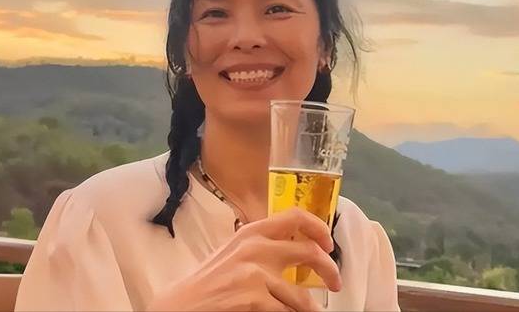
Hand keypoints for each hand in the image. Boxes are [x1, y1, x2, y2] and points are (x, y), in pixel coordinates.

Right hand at [146, 207, 341, 310]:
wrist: (183, 303)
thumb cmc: (211, 280)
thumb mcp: (237, 252)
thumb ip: (264, 245)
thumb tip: (300, 248)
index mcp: (253, 232)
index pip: (295, 216)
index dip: (319, 228)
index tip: (329, 244)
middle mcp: (256, 247)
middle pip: (310, 252)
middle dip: (330, 271)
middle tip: (335, 284)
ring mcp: (256, 274)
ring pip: (301, 295)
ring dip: (309, 308)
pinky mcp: (254, 299)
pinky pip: (287, 311)